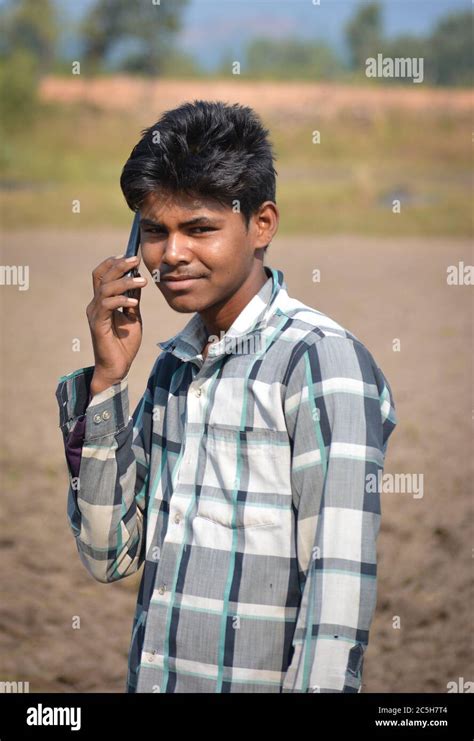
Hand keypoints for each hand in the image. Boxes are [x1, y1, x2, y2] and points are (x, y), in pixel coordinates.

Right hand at [86, 255, 146, 394]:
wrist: (117, 367)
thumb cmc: (124, 344)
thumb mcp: (133, 317)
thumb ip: (132, 300)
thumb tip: (137, 280)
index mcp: (102, 301)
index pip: (102, 274)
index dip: (113, 263)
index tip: (130, 257)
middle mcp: (95, 305)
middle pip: (102, 276)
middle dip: (119, 266)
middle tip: (136, 261)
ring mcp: (95, 314)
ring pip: (105, 288)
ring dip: (125, 282)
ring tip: (142, 282)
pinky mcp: (98, 324)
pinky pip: (108, 305)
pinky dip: (121, 300)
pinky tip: (134, 302)